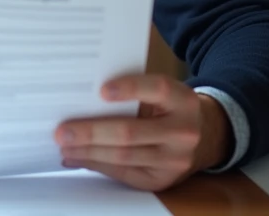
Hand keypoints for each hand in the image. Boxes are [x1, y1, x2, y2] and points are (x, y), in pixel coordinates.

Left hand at [54, 74, 230, 191]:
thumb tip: (85, 99)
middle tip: (62, 131)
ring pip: (124, 157)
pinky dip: (96, 165)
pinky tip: (77, 158)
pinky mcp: (163, 180)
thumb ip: (134, 91)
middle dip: (91, 132)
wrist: (206, 135)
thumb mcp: (162, 93)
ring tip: (64, 145)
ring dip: (87, 152)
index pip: (157, 89)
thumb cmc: (169, 107)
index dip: (130, 88)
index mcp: (183, 100)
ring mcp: (175, 160)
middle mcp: (183, 132)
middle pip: (131, 132)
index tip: (101, 90)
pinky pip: (124, 174)